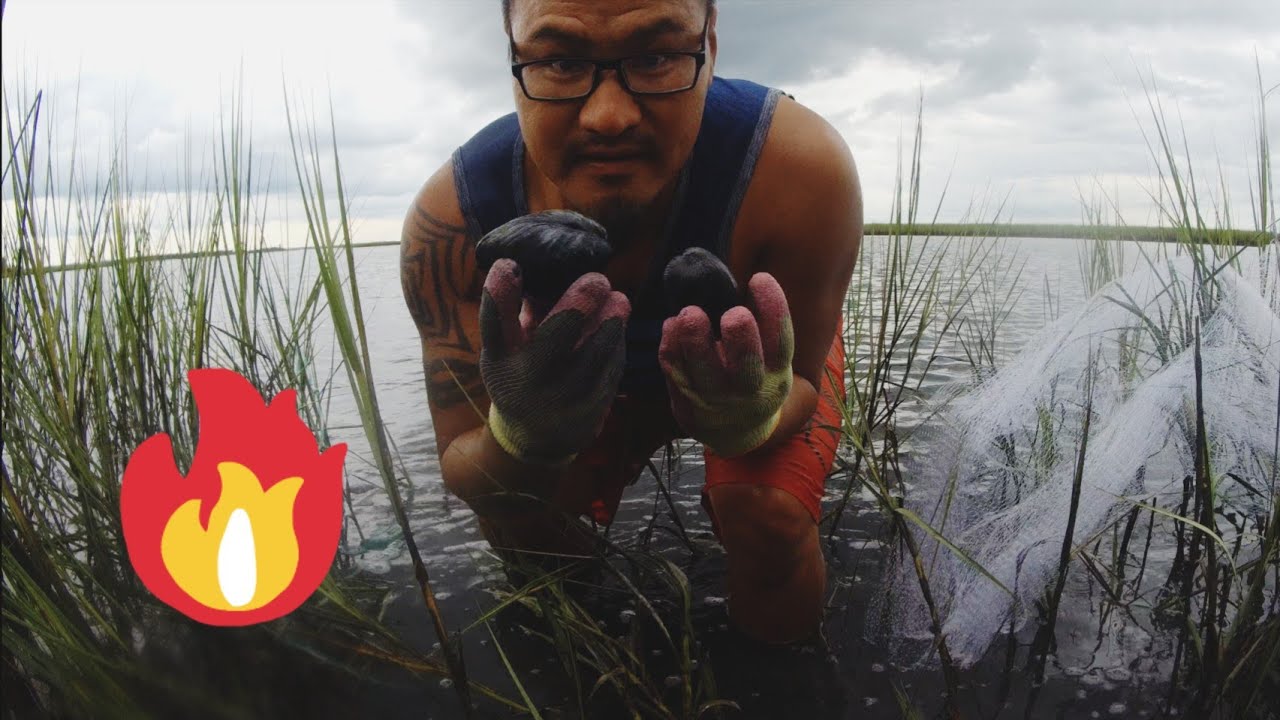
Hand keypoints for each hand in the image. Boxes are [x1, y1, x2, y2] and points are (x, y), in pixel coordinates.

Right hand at [480, 259, 629, 465]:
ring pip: (595, 353)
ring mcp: (562, 396)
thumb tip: (548, 262)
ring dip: (611, 321)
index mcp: (501, 358)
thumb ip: (523, 309)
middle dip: (580, 303)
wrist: (537, 438)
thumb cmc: (520, 374)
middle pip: (554, 337)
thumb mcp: (508, 347)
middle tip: (597, 279)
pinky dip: (617, 342)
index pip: (494, 324)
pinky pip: (612, 366)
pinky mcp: (593, 406)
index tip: (509, 264)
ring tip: (619, 299)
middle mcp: (528, 378)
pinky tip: (618, 325)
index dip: (499, 294)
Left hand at [659, 272, 794, 456]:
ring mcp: (716, 400)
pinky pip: (675, 374)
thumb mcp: (768, 359)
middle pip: (747, 365)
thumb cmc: (752, 378)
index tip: (758, 278)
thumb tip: (746, 279)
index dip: (773, 308)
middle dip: (741, 337)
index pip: (780, 340)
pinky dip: (670, 347)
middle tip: (732, 314)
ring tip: (690, 313)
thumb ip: (760, 326)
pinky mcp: (687, 404)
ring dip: (695, 341)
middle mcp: (749, 389)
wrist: (736, 433)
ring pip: (704, 374)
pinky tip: (672, 325)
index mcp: (775, 372)